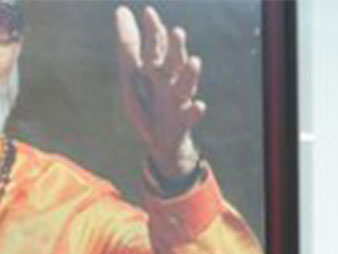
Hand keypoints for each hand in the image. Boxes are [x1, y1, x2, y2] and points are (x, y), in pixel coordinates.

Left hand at [114, 5, 205, 181]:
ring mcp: (178, 101)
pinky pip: (190, 116)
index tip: (149, 13)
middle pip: (173, 63)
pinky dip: (195, 111)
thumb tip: (121, 8)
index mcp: (156, 70)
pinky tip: (199, 105)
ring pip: (185, 85)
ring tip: (195, 61)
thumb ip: (128, 43)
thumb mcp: (131, 73)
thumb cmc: (146, 102)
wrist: (161, 139)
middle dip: (175, 48)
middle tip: (177, 32)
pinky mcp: (182, 122)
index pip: (155, 47)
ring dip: (190, 74)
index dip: (153, 31)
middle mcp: (170, 82)